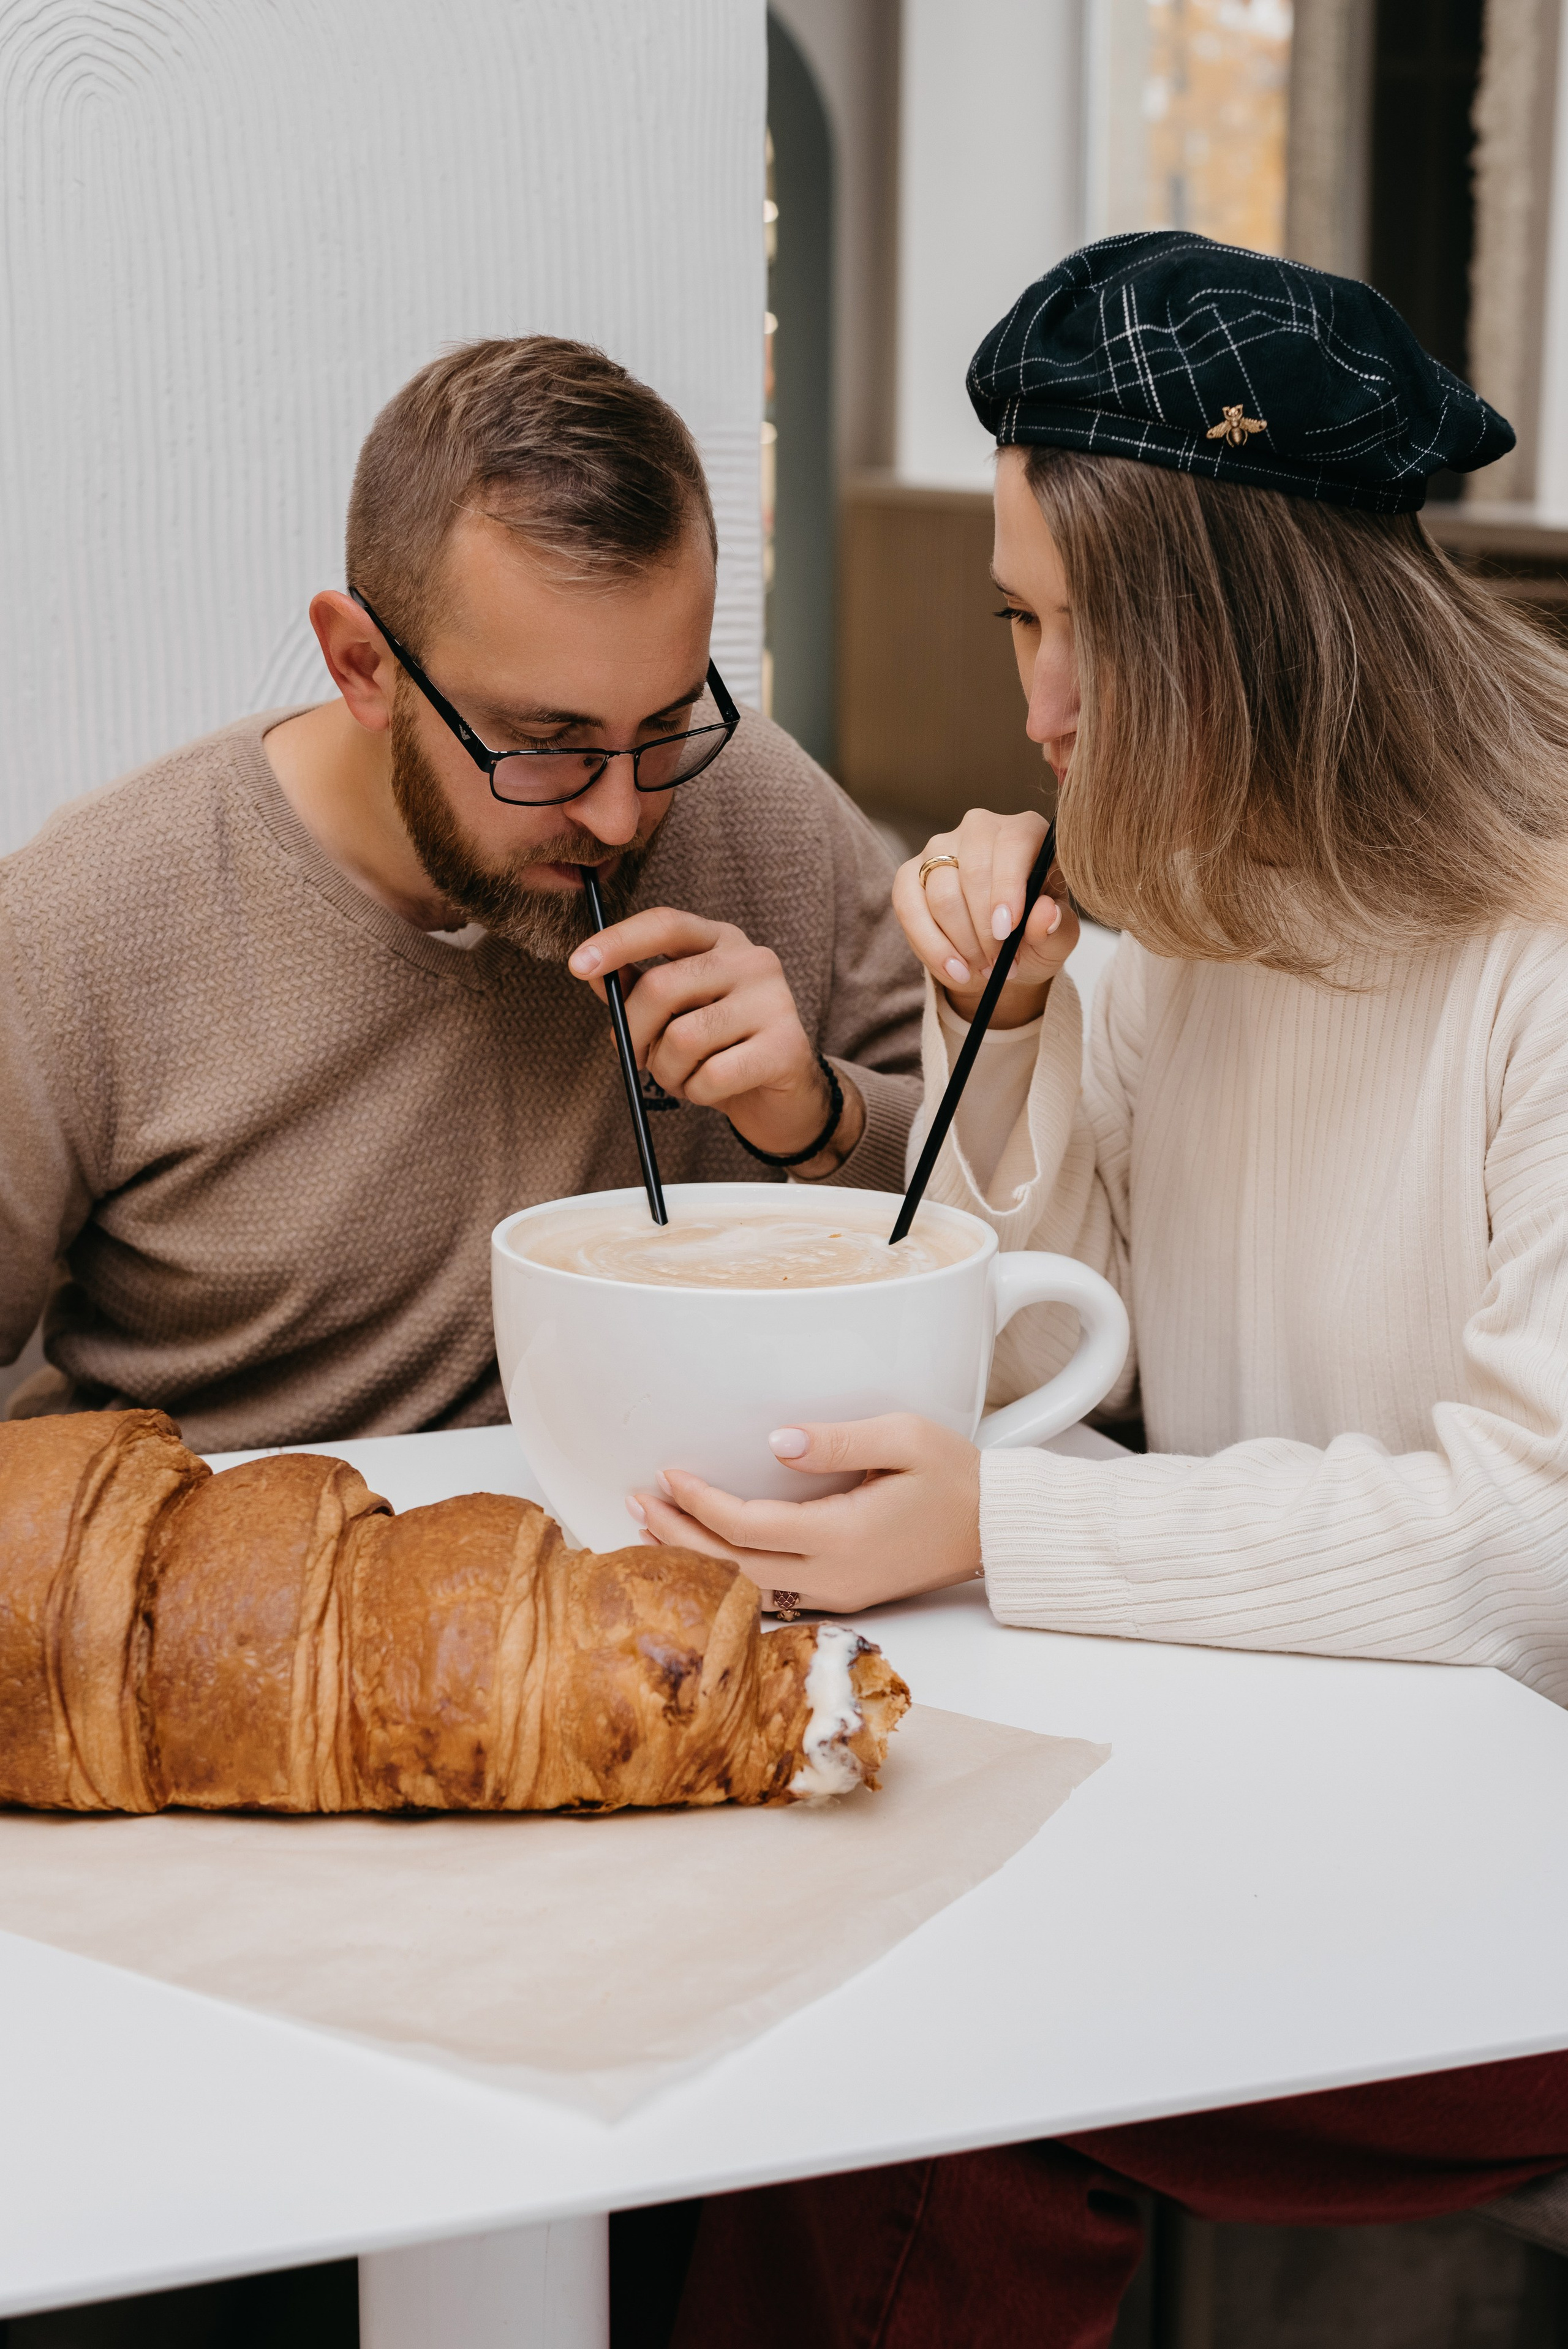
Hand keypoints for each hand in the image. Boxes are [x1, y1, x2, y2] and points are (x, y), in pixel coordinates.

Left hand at [568, 907, 863, 1168]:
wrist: (780, 1097)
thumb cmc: (718, 1048)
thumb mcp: (676, 1012)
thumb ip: (637, 989)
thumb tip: (594, 973)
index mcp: (721, 940)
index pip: (665, 924)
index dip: (617, 942)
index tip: (577, 966)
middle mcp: (753, 959)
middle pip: (662, 987)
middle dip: (633, 1033)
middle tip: (635, 1059)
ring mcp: (775, 1000)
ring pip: (683, 1038)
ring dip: (666, 1071)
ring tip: (680, 1078)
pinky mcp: (787, 1047)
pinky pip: (712, 1076)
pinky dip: (697, 1093)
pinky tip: (709, 1091)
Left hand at [627, 1414, 981, 1613]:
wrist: (996, 1528)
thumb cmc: (956, 1476)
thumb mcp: (905, 1437)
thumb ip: (838, 1440)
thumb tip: (777, 1441)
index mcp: (844, 1536)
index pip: (748, 1526)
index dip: (700, 1503)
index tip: (667, 1474)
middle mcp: (834, 1575)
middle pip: (733, 1566)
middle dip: (677, 1536)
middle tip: (634, 1503)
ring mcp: (837, 1591)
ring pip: (747, 1586)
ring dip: (698, 1556)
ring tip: (653, 1526)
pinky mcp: (843, 1594)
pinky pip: (771, 1591)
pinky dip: (728, 1571)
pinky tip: (707, 1549)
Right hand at [893, 809, 1076, 1026]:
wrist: (998, 957)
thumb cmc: (1033, 938)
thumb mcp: (1056, 942)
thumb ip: (1057, 929)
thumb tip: (1046, 913)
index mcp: (1027, 832)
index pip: (1013, 843)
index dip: (1007, 887)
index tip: (1006, 930)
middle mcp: (982, 829)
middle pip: (973, 870)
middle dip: (983, 927)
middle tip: (997, 964)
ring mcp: (941, 848)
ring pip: (942, 893)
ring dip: (962, 941)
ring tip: (982, 968)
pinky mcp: (909, 874)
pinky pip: (909, 908)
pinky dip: (932, 946)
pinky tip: (954, 969)